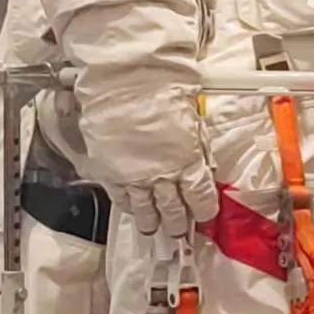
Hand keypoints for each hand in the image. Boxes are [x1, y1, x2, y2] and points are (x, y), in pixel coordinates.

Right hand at [79, 83, 217, 237]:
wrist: (126, 80)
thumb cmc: (163, 90)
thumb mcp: (193, 120)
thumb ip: (197, 147)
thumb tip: (202, 165)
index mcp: (188, 161)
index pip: (200, 196)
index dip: (203, 210)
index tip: (204, 216)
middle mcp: (162, 174)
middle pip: (172, 209)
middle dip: (177, 223)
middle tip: (178, 233)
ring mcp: (134, 175)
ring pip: (144, 208)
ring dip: (150, 221)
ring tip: (152, 230)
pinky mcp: (109, 170)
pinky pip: (119, 196)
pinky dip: (126, 205)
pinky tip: (129, 209)